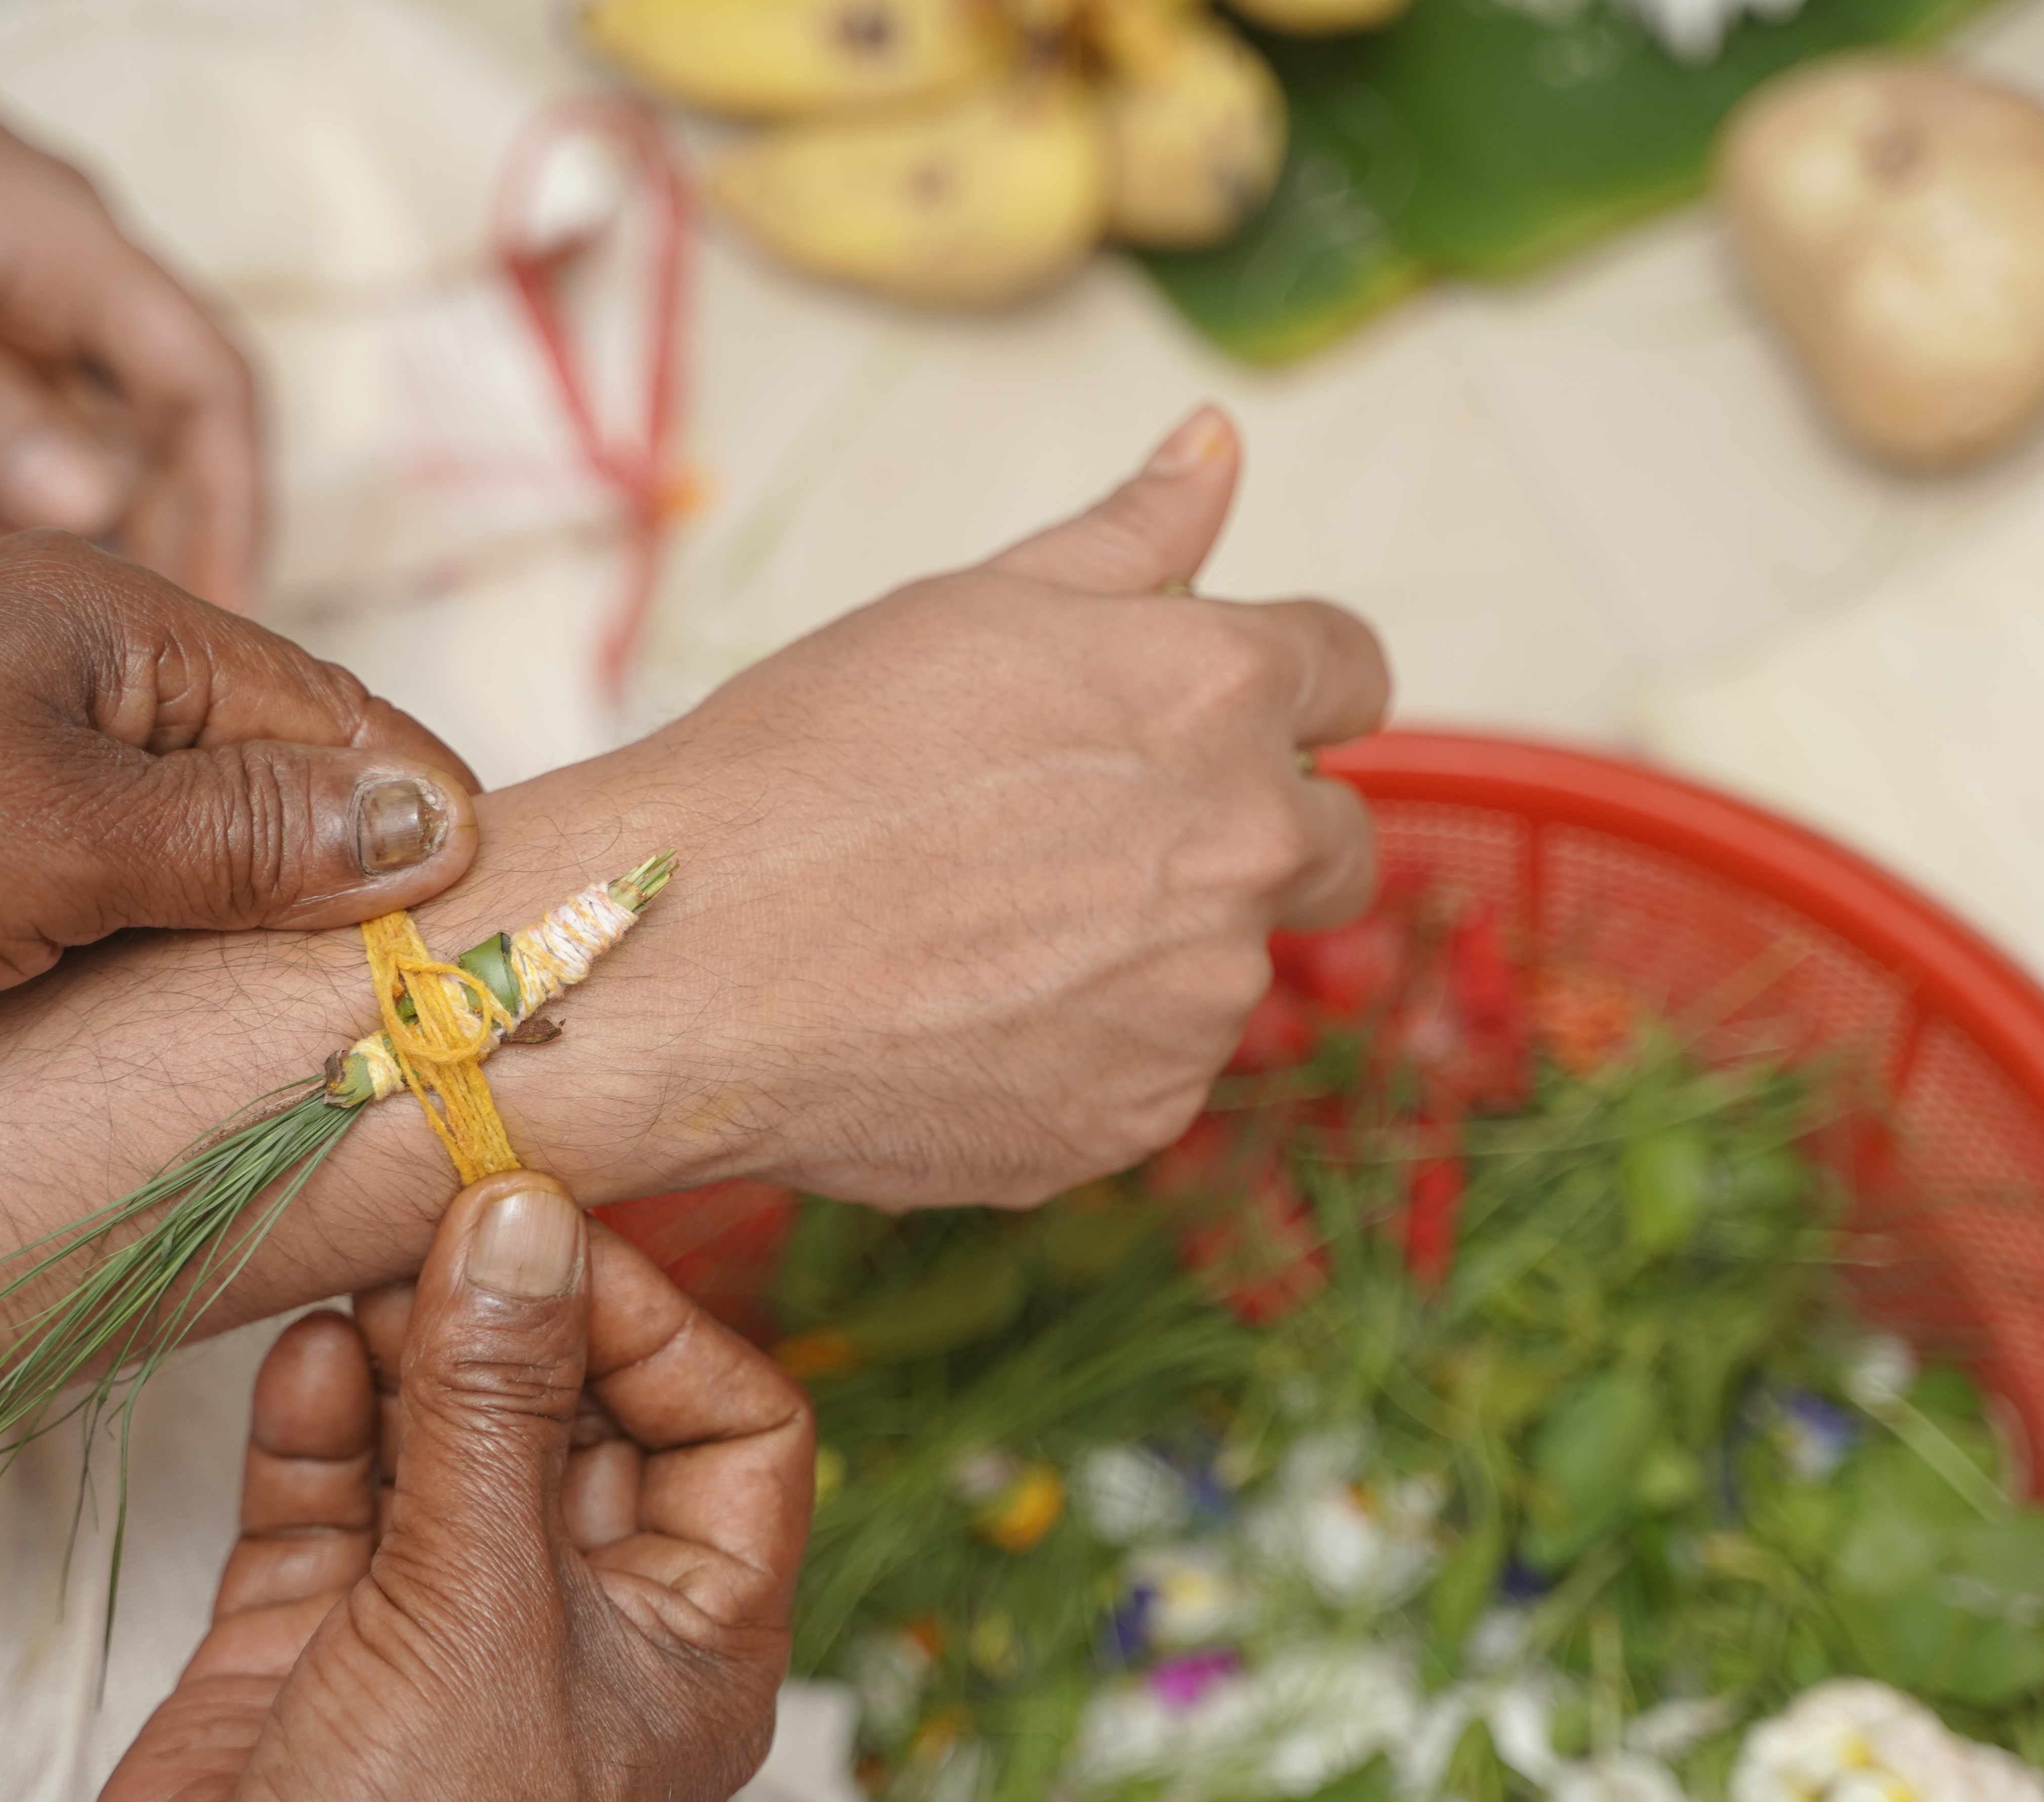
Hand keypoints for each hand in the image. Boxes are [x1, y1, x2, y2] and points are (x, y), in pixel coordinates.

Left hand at [0, 532, 476, 1176]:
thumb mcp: (65, 832)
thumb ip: (257, 831)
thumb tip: (437, 823)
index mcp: (104, 611)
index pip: (328, 708)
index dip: (422, 812)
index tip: (496, 920)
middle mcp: (58, 668)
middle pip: (265, 775)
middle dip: (348, 878)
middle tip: (428, 996)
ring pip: (185, 847)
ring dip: (249, 931)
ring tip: (330, 1022)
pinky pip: (100, 896)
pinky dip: (156, 955)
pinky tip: (190, 1023)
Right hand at [63, 1173, 812, 1801]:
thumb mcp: (484, 1607)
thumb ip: (498, 1403)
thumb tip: (525, 1220)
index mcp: (690, 1634)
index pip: (734, 1428)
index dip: (661, 1326)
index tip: (563, 1242)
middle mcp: (576, 1617)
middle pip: (580, 1411)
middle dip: (520, 1315)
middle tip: (449, 1219)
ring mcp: (439, 1620)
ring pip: (450, 1434)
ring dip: (415, 1345)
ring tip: (373, 1264)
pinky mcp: (314, 1632)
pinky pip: (335, 1490)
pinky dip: (324, 1413)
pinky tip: (315, 1349)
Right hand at [489, 405, 1389, 1207]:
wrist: (691, 956)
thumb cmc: (811, 761)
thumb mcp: (972, 606)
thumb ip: (1131, 536)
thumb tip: (1219, 443)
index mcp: (1221, 692)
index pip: (1352, 674)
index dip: (1293, 687)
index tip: (1224, 712)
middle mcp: (1247, 848)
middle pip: (1332, 841)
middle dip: (1253, 831)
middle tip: (1101, 839)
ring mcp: (1201, 1001)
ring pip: (1226, 967)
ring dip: (1149, 949)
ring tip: (984, 935)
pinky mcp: (1141, 1116)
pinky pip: (1148, 1073)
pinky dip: (1083, 1049)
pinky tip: (963, 1017)